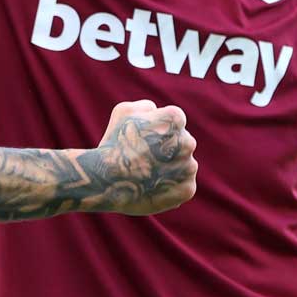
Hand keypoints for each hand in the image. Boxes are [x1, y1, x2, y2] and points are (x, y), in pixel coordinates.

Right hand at [92, 100, 197, 214]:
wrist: (107, 183)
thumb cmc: (113, 144)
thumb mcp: (123, 111)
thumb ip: (147, 107)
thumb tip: (157, 111)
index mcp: (175, 119)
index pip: (175, 121)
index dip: (157, 130)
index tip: (144, 140)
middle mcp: (188, 142)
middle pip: (181, 143)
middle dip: (166, 150)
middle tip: (145, 158)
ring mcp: (189, 167)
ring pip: (183, 165)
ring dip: (170, 168)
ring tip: (147, 175)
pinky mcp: (188, 189)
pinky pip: (183, 185)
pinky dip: (171, 188)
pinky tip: (153, 188)